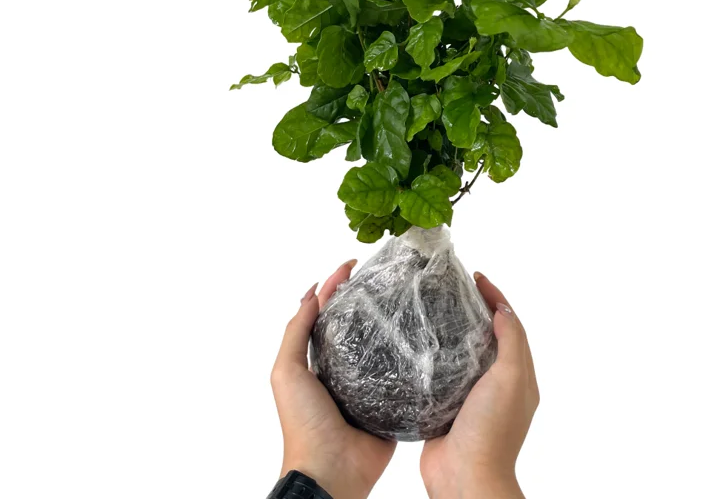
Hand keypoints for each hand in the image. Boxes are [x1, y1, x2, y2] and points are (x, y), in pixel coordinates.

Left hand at [271, 259, 395, 498]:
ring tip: (407, 294)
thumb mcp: (286, 371)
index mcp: (318, 360)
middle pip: (357, 324)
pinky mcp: (391, 402)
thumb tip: (310, 292)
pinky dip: (410, 354)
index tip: (352, 263)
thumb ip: (296, 332)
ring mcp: (369, 385)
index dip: (336, 286)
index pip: (327, 313)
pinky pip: (403, 373)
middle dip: (367, 298)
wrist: (332, 471)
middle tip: (385, 273)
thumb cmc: (304, 422)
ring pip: (382, 344)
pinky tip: (422, 333)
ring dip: (391, 322)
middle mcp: (344, 368)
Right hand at [420, 273, 538, 498]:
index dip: (496, 298)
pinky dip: (437, 355)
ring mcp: (473, 398)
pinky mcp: (449, 408)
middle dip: (477, 309)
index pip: (511, 326)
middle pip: (489, 336)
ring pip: (466, 354)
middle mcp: (499, 385)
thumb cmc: (491, 430)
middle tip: (455, 287)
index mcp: (520, 377)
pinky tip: (420, 345)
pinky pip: (445, 374)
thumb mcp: (510, 379)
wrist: (465, 478)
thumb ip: (511, 342)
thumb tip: (504, 310)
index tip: (478, 277)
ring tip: (436, 307)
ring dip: (456, 330)